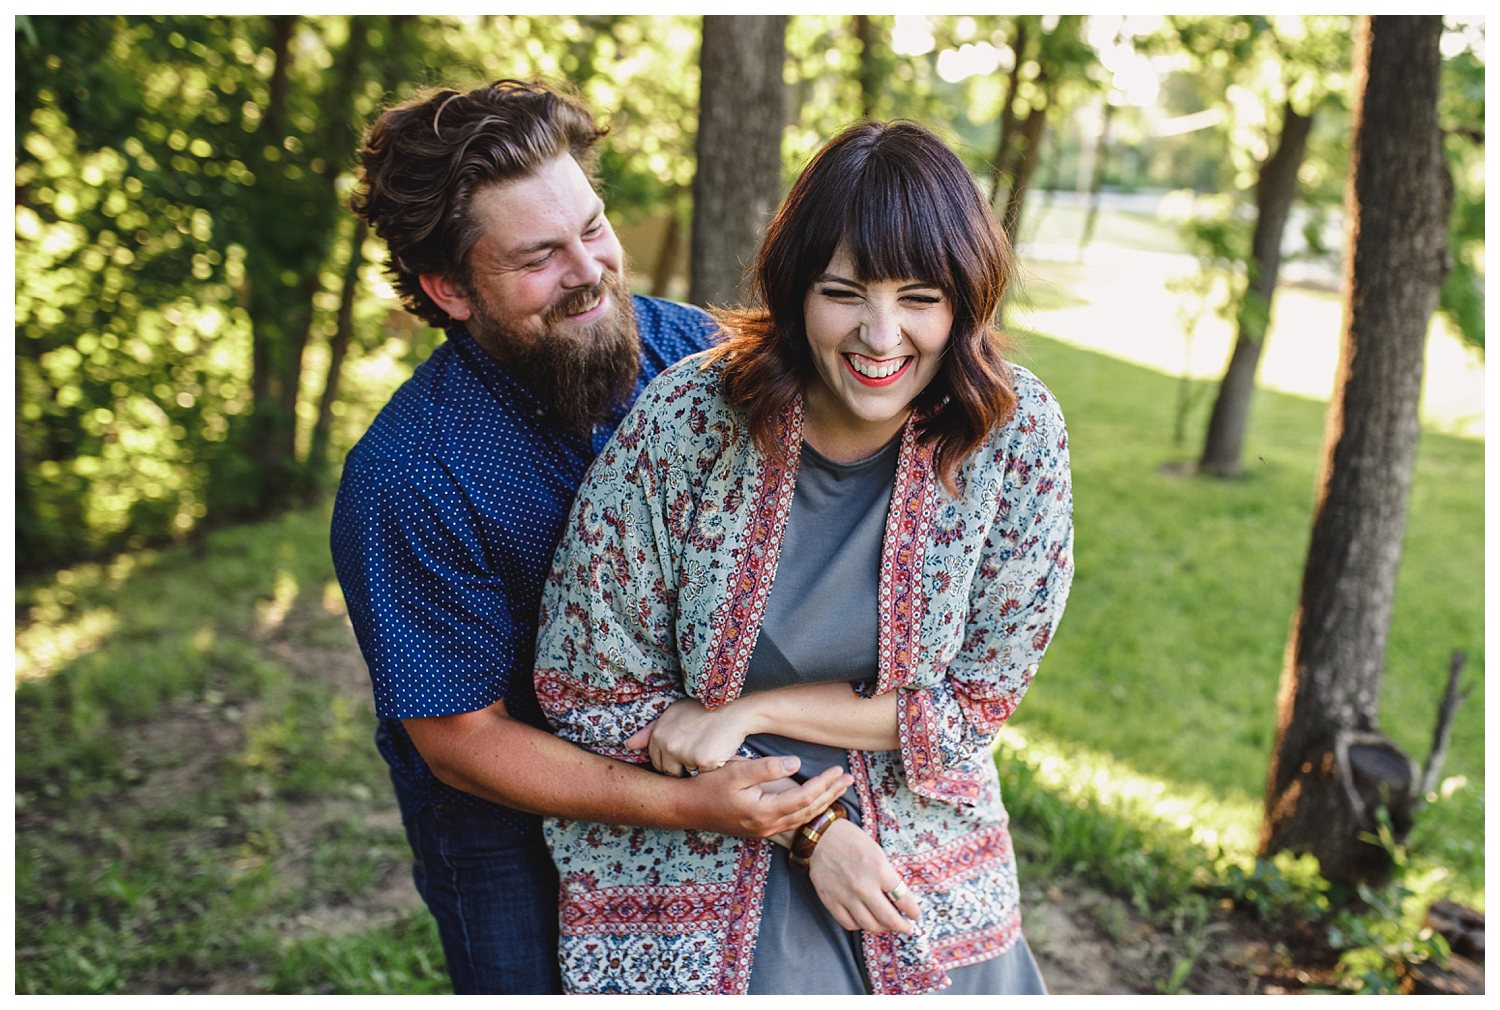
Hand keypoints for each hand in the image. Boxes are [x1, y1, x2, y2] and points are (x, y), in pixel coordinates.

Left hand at [625, 696, 755, 776]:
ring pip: (685, 775)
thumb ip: (649, 730)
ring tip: (706, 749)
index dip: (671, 759)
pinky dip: (710, 769)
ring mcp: (683, 754)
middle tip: (697, 751)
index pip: (656, 761)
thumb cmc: (703, 711)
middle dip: (680, 767)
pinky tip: (716, 753)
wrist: (733, 710)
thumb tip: (628, 745)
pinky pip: (703, 775)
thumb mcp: (673, 714)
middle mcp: (667, 744)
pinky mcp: (701, 762)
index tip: (684, 751)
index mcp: (658, 734)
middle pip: (668, 771)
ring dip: (694, 769)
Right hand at [680, 755, 852, 838]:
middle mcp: (767, 826)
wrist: (687, 808)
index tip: (838, 770)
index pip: (804, 799)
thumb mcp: (737, 771)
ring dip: (822, 803)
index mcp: (764, 812)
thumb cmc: (709, 785)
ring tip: (839, 789)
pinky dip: (808, 810)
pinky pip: (792, 822)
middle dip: (831, 795)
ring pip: (801, 819)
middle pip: (808, 812)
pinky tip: (815, 802)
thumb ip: (768, 767)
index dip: (824, 785)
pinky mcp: (759, 829)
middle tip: (848, 780)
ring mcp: (763, 830)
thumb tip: (796, 763)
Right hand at [808, 818, 920, 934]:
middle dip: (902, 927)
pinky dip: (860, 925)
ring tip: (886, 925)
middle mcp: (863, 887)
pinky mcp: (831, 901)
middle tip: (907, 929)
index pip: (903, 900)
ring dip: (882, 928)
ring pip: (869, 925)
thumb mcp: (877, 852)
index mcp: (879, 870)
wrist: (821, 837)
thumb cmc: (852, 840)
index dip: (913, 911)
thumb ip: (888, 875)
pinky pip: (849, 924)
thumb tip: (899, 897)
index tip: (916, 916)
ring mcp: (846, 896)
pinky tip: (864, 920)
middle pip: (889, 919)